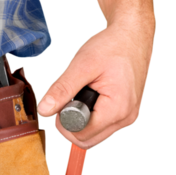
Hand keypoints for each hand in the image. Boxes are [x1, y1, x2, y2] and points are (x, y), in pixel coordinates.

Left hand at [36, 19, 154, 150]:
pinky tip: (88, 97)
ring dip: (79, 120)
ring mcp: (127, 117)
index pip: (81, 135)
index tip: (63, 100)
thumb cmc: (111, 46)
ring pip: (93, 135)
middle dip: (70, 124)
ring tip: (81, 94)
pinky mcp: (125, 113)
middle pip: (86, 140)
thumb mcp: (82, 65)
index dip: (64, 122)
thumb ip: (62, 89)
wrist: (132, 34)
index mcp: (118, 110)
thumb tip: (43, 111)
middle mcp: (126, 119)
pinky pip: (100, 126)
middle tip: (68, 98)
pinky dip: (88, 116)